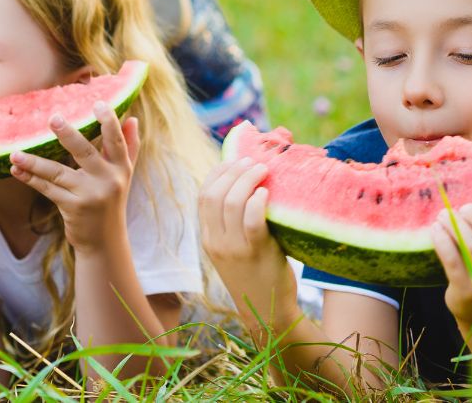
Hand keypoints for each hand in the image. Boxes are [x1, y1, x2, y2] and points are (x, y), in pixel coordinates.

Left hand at [9, 102, 138, 253]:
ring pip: (58, 173)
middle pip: (85, 152)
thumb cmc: (112, 201)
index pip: (116, 140)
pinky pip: (47, 189)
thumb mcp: (124, 175)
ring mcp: (89, 194)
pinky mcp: (73, 207)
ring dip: (34, 163)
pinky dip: (30, 179)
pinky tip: (16, 170)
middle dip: (68, 135)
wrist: (105, 241)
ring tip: (15, 154)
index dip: (108, 121)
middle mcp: (108, 180)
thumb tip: (132, 118)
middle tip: (52, 118)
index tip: (97, 103)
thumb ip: (129, 147)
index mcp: (121, 168)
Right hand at [198, 158, 298, 328]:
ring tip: (263, 169)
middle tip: (252, 161)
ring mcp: (234, 248)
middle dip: (233, 170)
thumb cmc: (256, 274)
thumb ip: (234, 223)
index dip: (217, 172)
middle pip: (215, 194)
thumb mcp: (235, 249)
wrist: (268, 312)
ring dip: (248, 178)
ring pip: (232, 202)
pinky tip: (266, 192)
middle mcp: (216, 242)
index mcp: (208, 239)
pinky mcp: (256, 252)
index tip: (234, 160)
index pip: (203, 196)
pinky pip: (252, 219)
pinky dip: (258, 200)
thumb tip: (247, 185)